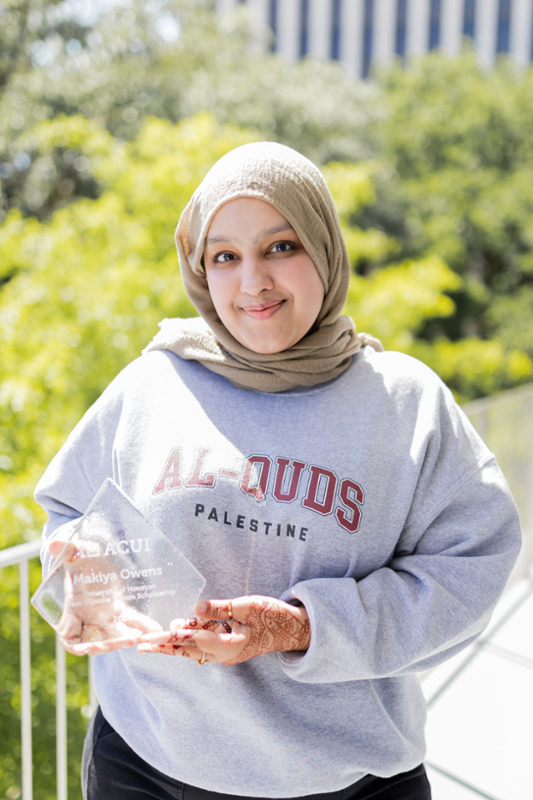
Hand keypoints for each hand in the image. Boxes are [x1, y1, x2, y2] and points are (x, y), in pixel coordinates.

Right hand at [48, 540, 161, 654]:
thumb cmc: (80, 557)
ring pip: (116, 634)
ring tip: (141, 638)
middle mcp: (88, 619)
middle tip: (127, 641)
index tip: (84, 648)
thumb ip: (67, 551)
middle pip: (97, 640)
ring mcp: (105, 618)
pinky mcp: (120, 612)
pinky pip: (132, 621)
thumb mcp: (75, 553)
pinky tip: (156, 629)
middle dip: (111, 643)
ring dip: (128, 637)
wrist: (94, 558)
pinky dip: (143, 626)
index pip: (68, 636)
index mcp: (72, 610)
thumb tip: (54, 544)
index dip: (75, 643)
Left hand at [137, 595, 309, 664]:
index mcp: (228, 646)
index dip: (168, 639)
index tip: (149, 640)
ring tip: (150, 642)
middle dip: (163, 647)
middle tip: (139, 644)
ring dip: (172, 646)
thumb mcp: (247, 605)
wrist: (292, 630)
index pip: (191, 641)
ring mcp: (226, 654)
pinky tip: (177, 633)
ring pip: (192, 651)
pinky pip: (202, 648)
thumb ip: (220, 608)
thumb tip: (194, 608)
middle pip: (186, 651)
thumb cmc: (272, 615)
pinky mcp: (228, 649)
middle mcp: (224, 655)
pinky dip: (187, 642)